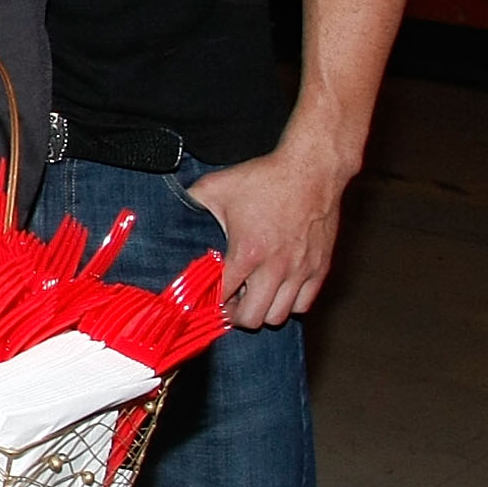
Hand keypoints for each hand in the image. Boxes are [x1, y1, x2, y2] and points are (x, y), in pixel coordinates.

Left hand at [186, 141, 349, 327]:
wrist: (313, 168)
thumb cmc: (264, 177)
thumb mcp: (216, 186)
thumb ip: (190, 204)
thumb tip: (166, 211)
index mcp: (248, 251)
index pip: (223, 296)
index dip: (208, 301)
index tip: (202, 298)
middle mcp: (276, 267)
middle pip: (252, 318)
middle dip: (234, 315)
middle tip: (226, 303)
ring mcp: (301, 270)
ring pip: (279, 316)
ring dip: (261, 311)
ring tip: (250, 296)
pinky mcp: (320, 268)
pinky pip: (303, 305)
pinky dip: (288, 305)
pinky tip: (275, 290)